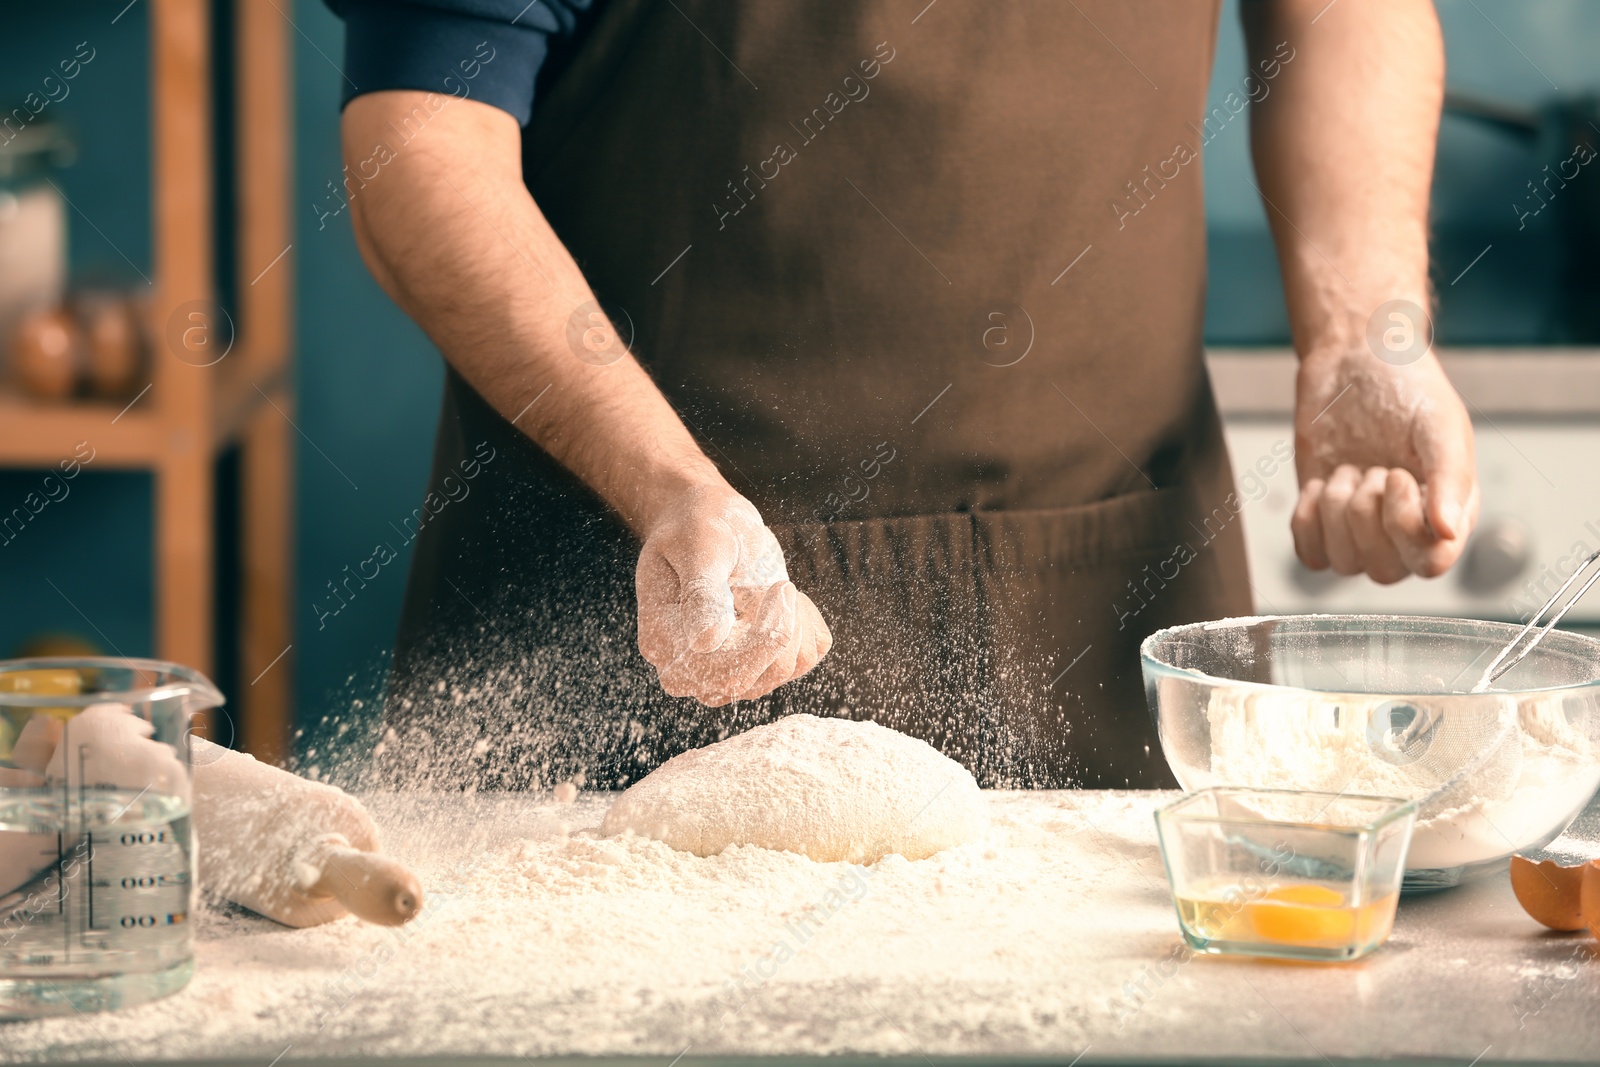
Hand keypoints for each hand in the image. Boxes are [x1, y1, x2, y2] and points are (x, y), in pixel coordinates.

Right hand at [636, 483, 830, 704]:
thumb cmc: (696, 526)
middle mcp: (692, 666)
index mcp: (663, 642)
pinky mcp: (761, 658)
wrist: (709, 520)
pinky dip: (807, 624)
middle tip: (782, 584)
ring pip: (784, 671)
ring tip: (776, 586)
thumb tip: (706, 642)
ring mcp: (728, 667)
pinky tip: (785, 597)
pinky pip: (805, 659)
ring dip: (794, 623)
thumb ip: (702, 592)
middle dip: (781, 631)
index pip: (718, 672)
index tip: (780, 588)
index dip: (761, 641)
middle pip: (752, 682)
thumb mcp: (698, 547)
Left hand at [1292, 347, 1478, 583]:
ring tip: (1348, 468)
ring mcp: (1364, 529)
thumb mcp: (1439, 424)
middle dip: (1365, 513)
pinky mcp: (1324, 520)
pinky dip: (1308, 520)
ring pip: (1344, 563)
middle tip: (1371, 467)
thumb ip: (1449, 479)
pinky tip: (1320, 483)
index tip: (1397, 474)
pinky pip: (1310, 556)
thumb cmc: (1407, 388)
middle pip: (1383, 571)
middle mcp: (1410, 530)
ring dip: (1336, 509)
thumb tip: (1447, 533)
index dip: (1404, 526)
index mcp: (1452, 513)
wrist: (1354, 360)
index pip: (1431, 563)